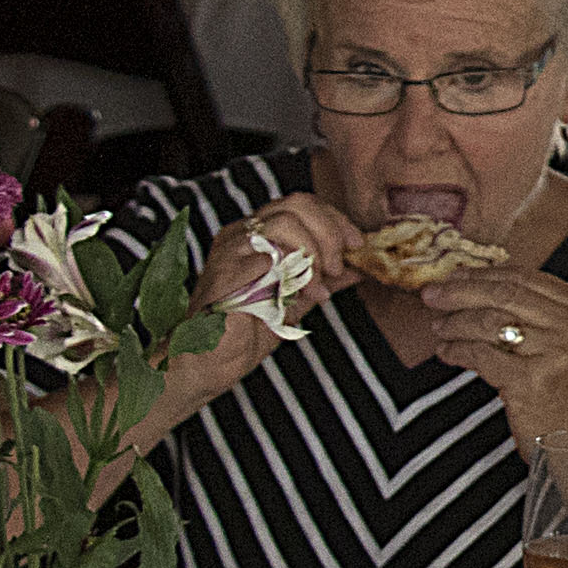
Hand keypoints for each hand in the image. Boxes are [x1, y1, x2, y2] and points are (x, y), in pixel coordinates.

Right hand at [162, 200, 361, 408]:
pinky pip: (267, 257)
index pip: (301, 204)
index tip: (356, 245)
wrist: (209, 363)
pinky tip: (297, 299)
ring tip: (315, 288)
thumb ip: (323, 280)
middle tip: (336, 268)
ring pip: (284, 224)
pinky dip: (293, 277)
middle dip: (328, 234)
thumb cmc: (245, 333)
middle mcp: (241, 235)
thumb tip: (358, 268)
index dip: (335, 219)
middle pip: (296, 205)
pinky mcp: (225, 272)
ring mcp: (230, 250)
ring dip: (312, 254)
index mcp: (255, 235)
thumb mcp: (295, 301)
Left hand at [398, 255, 567, 440]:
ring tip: (438, 327)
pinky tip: (446, 352)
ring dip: (455, 322)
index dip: (484, 274)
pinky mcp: (530, 380)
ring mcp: (554, 353)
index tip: (455, 275)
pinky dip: (457, 350)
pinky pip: (480, 354)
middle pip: (505, 294)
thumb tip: (476, 285)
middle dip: (460, 291)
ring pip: (489, 322)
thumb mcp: (567, 343)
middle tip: (431, 294)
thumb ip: (538, 313)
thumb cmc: (567, 393)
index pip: (526, 278)